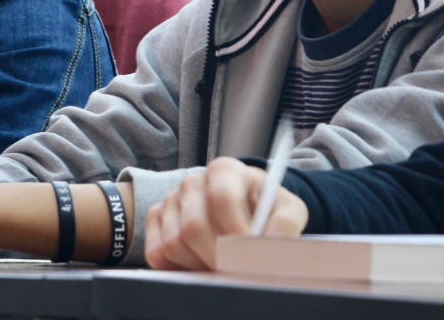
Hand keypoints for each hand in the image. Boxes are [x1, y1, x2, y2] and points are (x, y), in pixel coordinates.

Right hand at [144, 158, 308, 270]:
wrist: (245, 207)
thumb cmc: (265, 208)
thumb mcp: (287, 208)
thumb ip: (286, 222)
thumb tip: (270, 240)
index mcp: (224, 171)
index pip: (221, 198)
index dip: (235, 231)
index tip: (249, 255)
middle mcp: (191, 182)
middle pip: (193, 228)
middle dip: (216, 258)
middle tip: (236, 273)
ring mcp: (170, 200)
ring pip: (173, 243)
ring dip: (198, 265)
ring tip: (221, 268)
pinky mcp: (156, 219)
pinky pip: (157, 252)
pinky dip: (178, 267)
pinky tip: (200, 264)